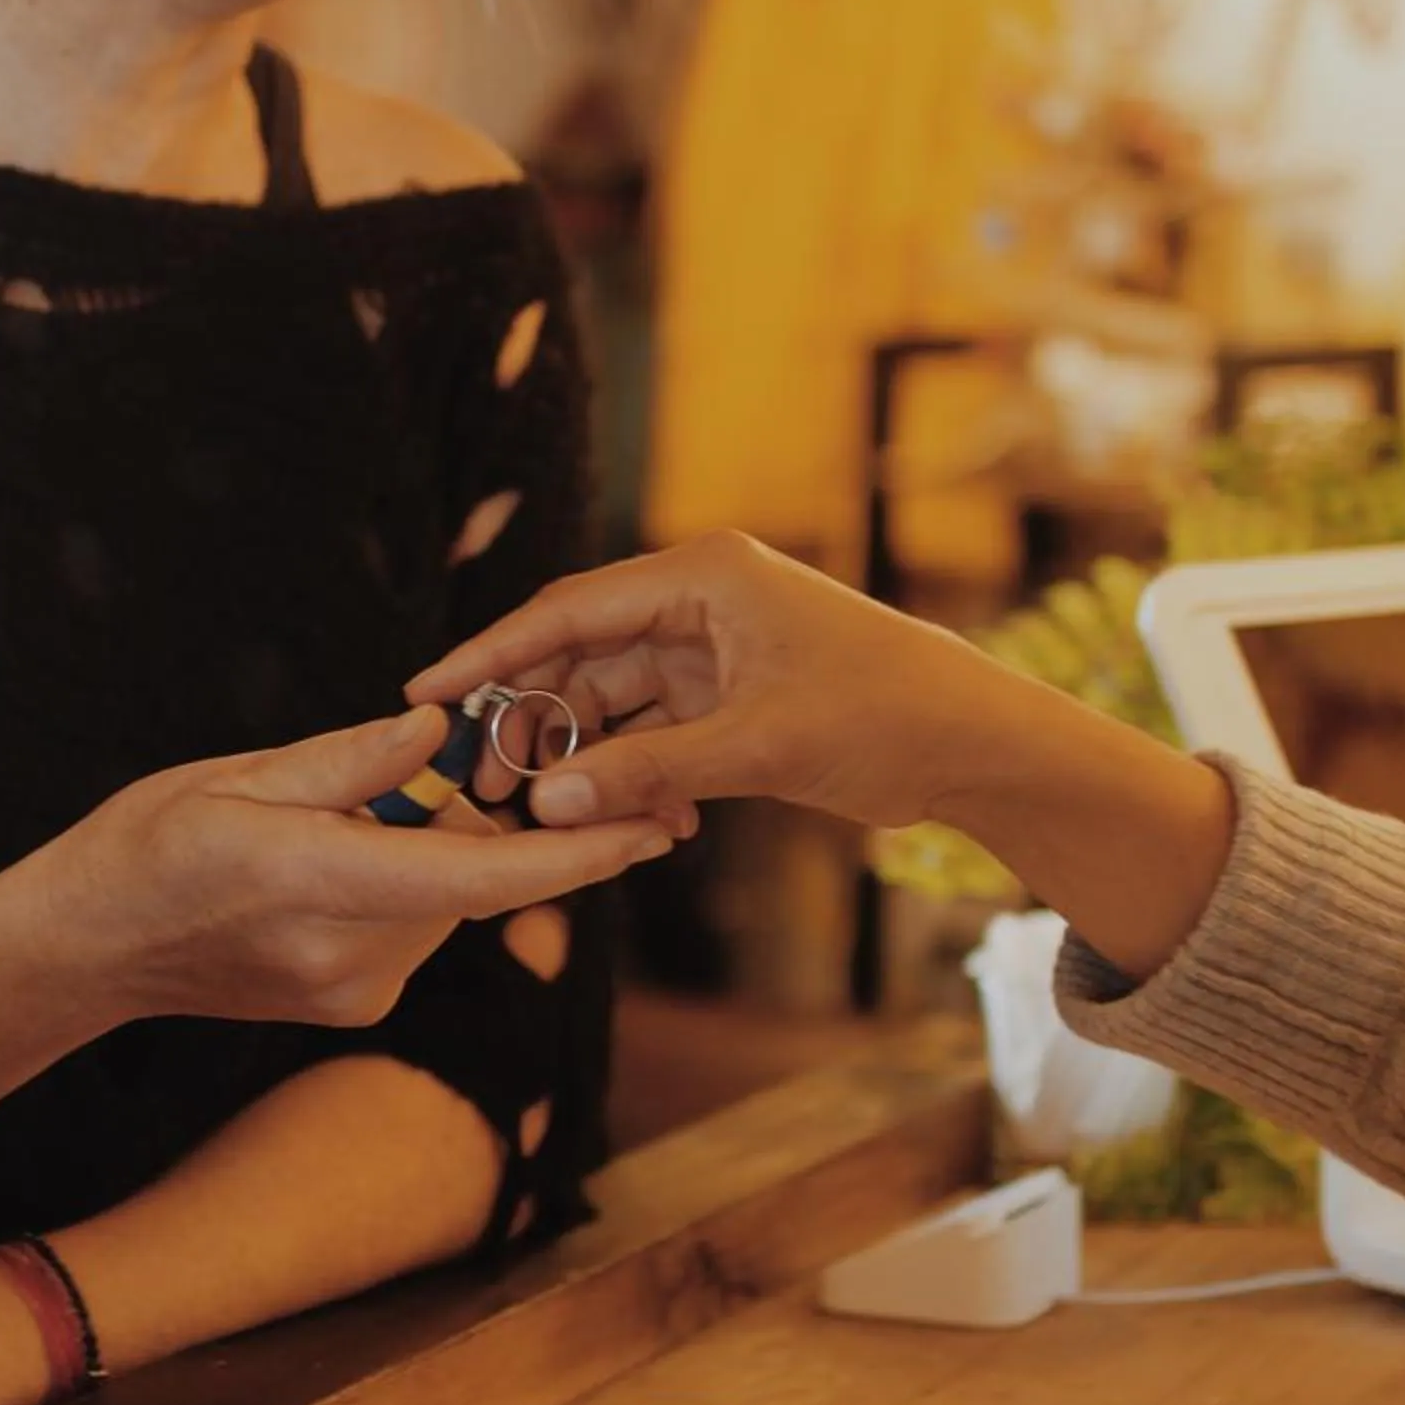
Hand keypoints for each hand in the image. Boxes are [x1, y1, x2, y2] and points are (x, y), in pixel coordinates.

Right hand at [35, 708, 671, 1029]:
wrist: (89, 950)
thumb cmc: (148, 843)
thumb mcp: (237, 775)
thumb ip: (348, 761)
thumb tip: (438, 734)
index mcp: (316, 884)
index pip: (476, 878)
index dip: (574, 853)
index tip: (647, 824)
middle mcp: (348, 957)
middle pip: (466, 874)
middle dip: (464, 816)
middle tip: (403, 767)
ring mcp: (354, 994)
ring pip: (445, 898)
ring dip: (425, 850)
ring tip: (329, 824)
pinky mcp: (358, 1006)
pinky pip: (417, 924)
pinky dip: (401, 885)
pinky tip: (325, 870)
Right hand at [408, 533, 1016, 833]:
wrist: (976, 743)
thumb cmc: (884, 715)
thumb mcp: (759, 746)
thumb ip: (648, 771)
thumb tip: (547, 799)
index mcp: (703, 577)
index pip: (568, 610)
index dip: (490, 653)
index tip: (427, 693)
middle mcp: (700, 602)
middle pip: (581, 658)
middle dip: (535, 723)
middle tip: (485, 785)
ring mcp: (715, 650)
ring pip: (615, 704)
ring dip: (590, 762)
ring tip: (558, 820)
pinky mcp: (733, 696)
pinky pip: (657, 735)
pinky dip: (641, 778)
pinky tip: (643, 827)